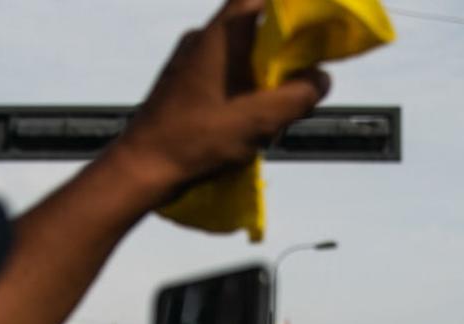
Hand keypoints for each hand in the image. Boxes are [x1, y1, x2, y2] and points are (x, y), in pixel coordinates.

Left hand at [111, 0, 331, 203]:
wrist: (143, 167)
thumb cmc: (198, 138)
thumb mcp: (262, 119)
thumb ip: (299, 95)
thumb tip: (321, 78)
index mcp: (220, 35)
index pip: (258, 0)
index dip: (288, 10)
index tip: (310, 31)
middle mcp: (201, 39)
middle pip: (254, 31)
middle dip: (281, 57)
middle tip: (297, 85)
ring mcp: (188, 61)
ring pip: (239, 58)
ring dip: (262, 82)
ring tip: (270, 119)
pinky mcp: (181, 84)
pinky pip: (222, 77)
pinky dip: (241, 94)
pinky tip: (245, 129)